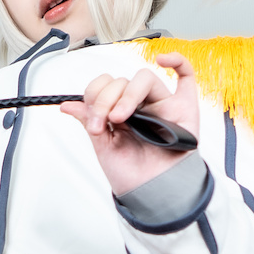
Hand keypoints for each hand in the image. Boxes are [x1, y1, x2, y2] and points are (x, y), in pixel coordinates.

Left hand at [61, 52, 201, 197]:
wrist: (153, 193)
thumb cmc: (132, 175)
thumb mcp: (104, 148)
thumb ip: (90, 122)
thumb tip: (68, 105)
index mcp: (118, 112)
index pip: (104, 87)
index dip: (96, 96)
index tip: (94, 121)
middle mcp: (139, 105)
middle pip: (121, 81)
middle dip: (107, 99)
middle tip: (106, 122)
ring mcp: (161, 104)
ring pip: (144, 78)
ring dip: (129, 93)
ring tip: (123, 116)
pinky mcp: (184, 107)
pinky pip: (186, 74)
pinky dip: (177, 61)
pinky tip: (163, 60)